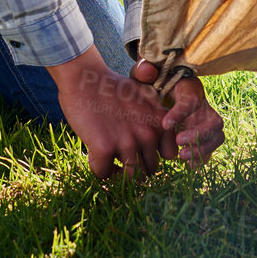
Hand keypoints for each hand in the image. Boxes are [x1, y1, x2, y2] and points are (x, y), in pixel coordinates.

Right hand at [48, 46, 168, 178]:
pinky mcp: (104, 148)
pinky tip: (94, 152)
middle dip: (137, 165)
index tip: (142, 148)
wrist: (85, 79)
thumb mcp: (146, 97)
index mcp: (161, 121)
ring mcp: (127, 142)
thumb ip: (158, 118)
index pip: (170, 155)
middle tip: (121, 153)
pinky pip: (104, 173)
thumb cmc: (114, 89)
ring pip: (131, 178)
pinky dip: (98, 167)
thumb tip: (165, 148)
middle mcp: (148, 133)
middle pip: (150, 170)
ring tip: (110, 157)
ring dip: (119, 172)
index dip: (156, 153)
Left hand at [131, 59, 225, 165]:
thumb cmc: (155, 82)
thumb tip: (145, 71)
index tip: (165, 125)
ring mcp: (206, 122)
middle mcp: (204, 105)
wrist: (163, 89)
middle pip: (215, 121)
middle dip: (199, 136)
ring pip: (218, 137)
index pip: (192, 100)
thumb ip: (144, 70)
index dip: (181, 114)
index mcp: (190, 88)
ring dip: (202, 150)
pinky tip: (186, 162)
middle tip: (178, 142)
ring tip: (182, 156)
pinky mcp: (204, 135)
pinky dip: (201, 158)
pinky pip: (211, 149)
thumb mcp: (147, 74)